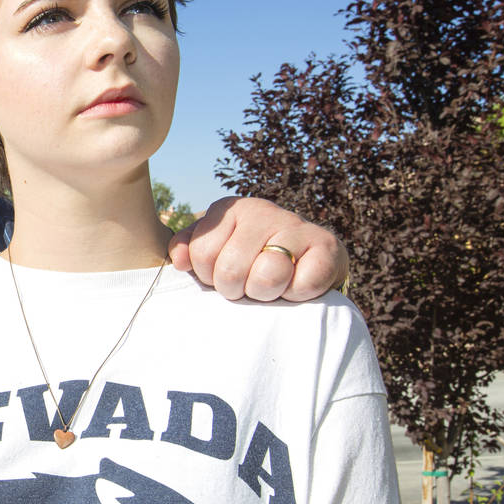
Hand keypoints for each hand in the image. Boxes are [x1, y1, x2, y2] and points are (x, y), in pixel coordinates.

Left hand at [168, 197, 347, 300]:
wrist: (309, 261)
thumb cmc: (252, 259)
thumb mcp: (216, 251)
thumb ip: (191, 251)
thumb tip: (178, 261)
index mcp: (230, 209)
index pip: (201, 254)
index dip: (210, 277)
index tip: (222, 275)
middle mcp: (261, 210)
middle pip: (230, 270)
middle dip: (236, 290)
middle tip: (248, 284)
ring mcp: (295, 224)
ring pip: (266, 275)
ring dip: (266, 293)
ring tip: (270, 285)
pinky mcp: (325, 245)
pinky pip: (302, 284)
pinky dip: (297, 294)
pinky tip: (296, 284)